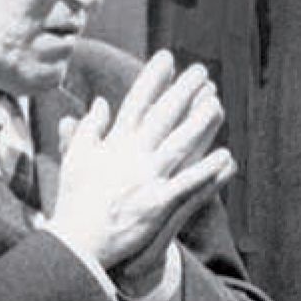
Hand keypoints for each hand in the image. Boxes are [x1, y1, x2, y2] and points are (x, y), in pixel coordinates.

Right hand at [48, 50, 234, 273]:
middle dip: (182, 91)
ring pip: (178, 144)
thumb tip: (101, 102)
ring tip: (217, 103)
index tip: (167, 57)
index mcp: (112, 143)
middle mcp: (130, 156)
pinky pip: (187, 184)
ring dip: (199, 123)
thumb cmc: (75, 200)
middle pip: (161, 116)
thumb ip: (89, 128)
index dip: (153, 78)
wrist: (76, 243)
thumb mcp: (75, 158)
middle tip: (201, 70)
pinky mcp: (156, 204)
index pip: (136, 102)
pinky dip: (206, 170)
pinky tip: (225, 157)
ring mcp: (145, 179)